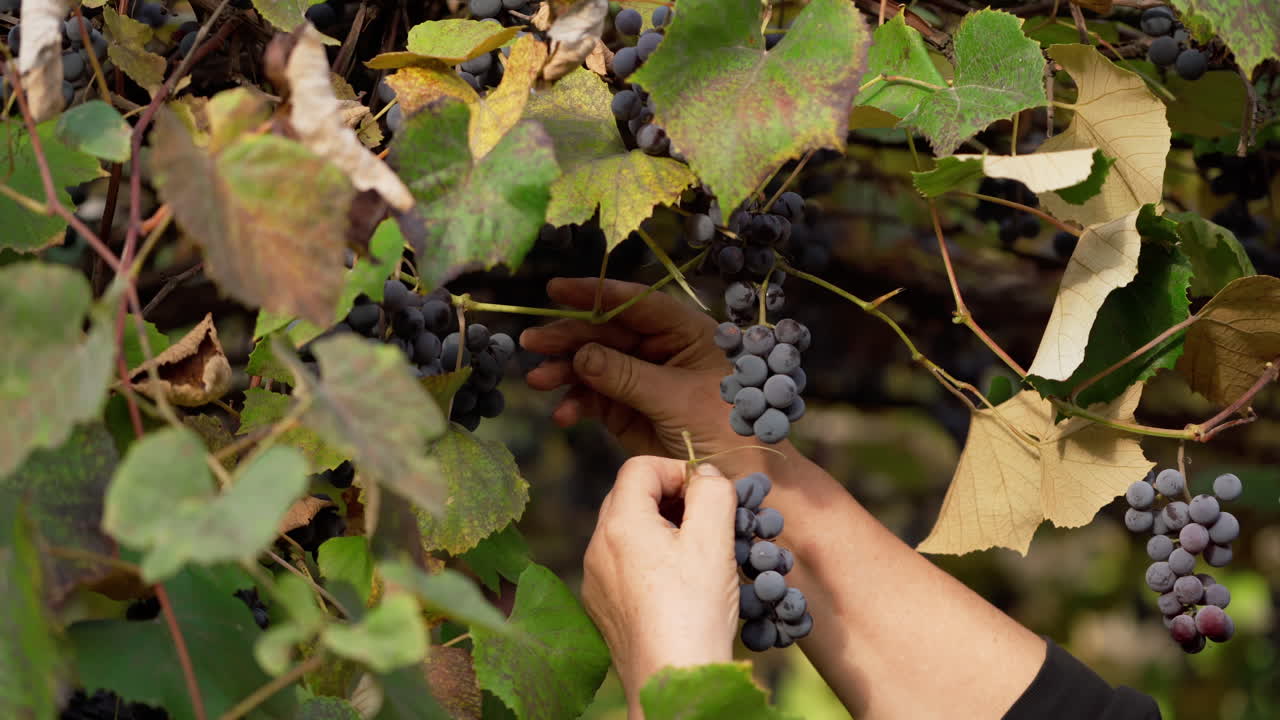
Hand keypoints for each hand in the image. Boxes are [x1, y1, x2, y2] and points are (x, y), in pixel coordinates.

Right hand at [522, 278, 781, 474]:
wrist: (744, 482)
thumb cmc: (727, 430)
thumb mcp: (678, 399)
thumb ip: (628, 376)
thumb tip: (582, 354)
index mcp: (687, 332)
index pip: (636, 304)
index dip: (595, 294)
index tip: (556, 290)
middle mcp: (662, 350)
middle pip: (607, 333)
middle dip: (569, 337)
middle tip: (532, 341)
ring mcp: (643, 380)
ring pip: (594, 365)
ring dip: (565, 372)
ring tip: (537, 380)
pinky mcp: (630, 410)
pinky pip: (596, 399)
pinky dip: (577, 404)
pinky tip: (563, 415)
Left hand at [582, 458, 737, 711]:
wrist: (673, 678)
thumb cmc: (694, 611)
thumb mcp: (713, 541)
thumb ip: (712, 494)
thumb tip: (704, 475)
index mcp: (620, 524)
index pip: (639, 468)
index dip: (677, 471)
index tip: (706, 495)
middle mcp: (597, 548)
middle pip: (629, 497)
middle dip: (669, 499)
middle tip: (705, 521)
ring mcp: (596, 580)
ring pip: (626, 533)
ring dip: (660, 530)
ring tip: (695, 555)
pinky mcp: (602, 607)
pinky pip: (622, 566)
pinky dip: (648, 562)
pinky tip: (677, 586)